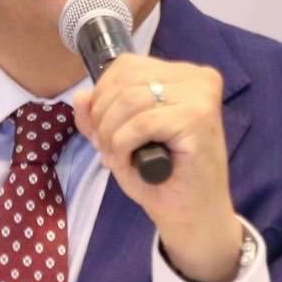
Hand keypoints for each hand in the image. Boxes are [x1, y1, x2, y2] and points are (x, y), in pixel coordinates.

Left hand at [73, 54, 242, 281]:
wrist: (194, 216)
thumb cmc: (161, 177)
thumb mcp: (120, 138)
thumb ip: (98, 115)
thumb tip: (80, 96)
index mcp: (181, 74)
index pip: (125, 65)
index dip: (101, 97)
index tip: (104, 130)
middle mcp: (196, 76)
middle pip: (124, 80)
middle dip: (103, 118)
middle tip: (109, 149)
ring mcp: (200, 95)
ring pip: (128, 100)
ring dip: (111, 135)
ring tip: (119, 158)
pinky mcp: (198, 118)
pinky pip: (140, 123)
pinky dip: (124, 146)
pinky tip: (132, 163)